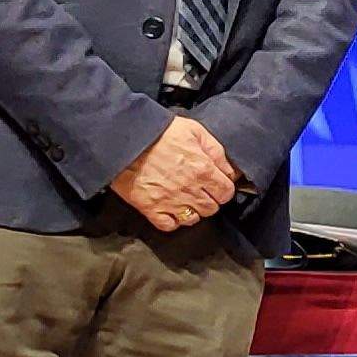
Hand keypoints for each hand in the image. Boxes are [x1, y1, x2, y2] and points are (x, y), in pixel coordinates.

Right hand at [112, 117, 238, 231]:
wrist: (126, 140)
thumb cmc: (159, 132)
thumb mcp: (194, 131)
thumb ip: (216, 151)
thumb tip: (229, 170)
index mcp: (202, 169)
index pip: (226, 192)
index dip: (223, 189)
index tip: (217, 185)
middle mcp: (189, 189)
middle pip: (211, 208)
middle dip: (210, 200)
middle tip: (201, 191)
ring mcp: (169, 200)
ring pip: (193, 219)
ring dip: (193, 211)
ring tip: (186, 200)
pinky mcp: (150, 208)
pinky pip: (169, 225)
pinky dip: (173, 221)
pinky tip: (172, 210)